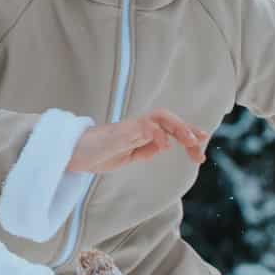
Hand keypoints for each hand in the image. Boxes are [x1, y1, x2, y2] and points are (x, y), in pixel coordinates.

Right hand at [67, 109, 207, 176]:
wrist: (71, 155)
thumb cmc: (96, 154)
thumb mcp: (127, 157)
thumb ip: (144, 150)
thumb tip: (163, 146)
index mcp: (140, 134)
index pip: (168, 127)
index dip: (187, 133)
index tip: (202, 145)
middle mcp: (137, 127)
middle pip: (168, 119)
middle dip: (187, 129)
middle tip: (202, 144)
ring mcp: (128, 128)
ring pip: (159, 118)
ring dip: (178, 128)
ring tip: (191, 141)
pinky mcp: (118, 133)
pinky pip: (141, 127)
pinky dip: (156, 133)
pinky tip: (164, 146)